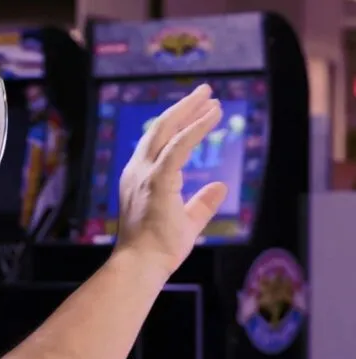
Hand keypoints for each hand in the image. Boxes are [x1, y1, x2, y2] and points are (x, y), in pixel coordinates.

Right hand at [114, 84, 227, 274]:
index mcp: (139, 179)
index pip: (158, 144)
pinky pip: (178, 147)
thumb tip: (221, 186)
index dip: (178, 125)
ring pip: (167, 131)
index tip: (198, 112)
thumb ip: (202, 203)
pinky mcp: (157, 181)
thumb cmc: (158, 250)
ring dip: (190, 111)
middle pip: (160, 129)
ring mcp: (144, 175)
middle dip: (183, 108)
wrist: (140, 265)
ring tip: (211, 97)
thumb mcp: (185, 222)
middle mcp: (137, 171)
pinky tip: (212, 116)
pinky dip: (196, 129)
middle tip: (205, 92)